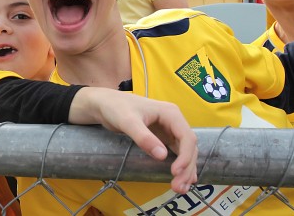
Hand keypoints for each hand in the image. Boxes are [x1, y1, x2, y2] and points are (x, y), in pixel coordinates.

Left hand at [71, 88, 197, 193]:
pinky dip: (180, 166)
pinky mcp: (163, 138)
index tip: (176, 172)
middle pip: (188, 147)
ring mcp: (169, 130)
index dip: (185, 156)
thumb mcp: (128, 121)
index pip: (186, 137)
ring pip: (184, 152)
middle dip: (186, 168)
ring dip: (185, 170)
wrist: (105, 104)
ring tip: (180, 188)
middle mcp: (174, 122)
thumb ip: (144, 138)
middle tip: (178, 187)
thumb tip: (162, 156)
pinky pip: (176, 153)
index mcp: (170, 113)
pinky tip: (182, 179)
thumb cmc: (116, 108)